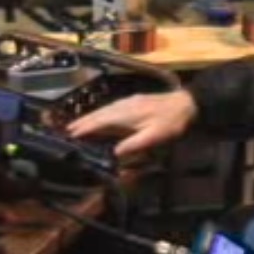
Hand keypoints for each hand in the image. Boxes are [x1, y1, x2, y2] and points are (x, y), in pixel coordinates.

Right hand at [64, 91, 197, 155]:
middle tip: (68, 129)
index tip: (72, 134)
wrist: (185, 104)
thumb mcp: (154, 136)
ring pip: (104, 109)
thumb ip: (134, 144)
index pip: (101, 121)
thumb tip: (115, 152)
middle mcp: (124, 106)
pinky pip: (111, 106)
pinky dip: (101, 112)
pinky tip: (101, 115)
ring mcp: (128, 102)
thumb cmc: (170, 122)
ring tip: (79, 123)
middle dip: (83, 121)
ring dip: (90, 116)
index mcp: (126, 114)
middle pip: (99, 113)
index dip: (86, 128)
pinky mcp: (133, 101)